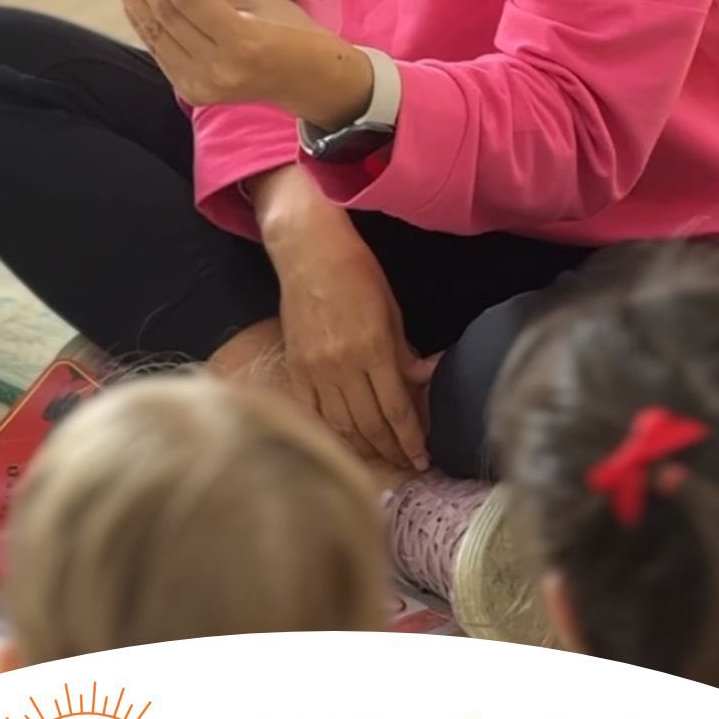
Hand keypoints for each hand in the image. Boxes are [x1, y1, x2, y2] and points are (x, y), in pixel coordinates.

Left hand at [113, 0, 372, 124]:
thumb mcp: (264, 3)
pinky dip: (142, 22)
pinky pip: (158, 51)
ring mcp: (200, 85)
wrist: (312, 85)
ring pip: (154, 35)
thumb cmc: (297, 34)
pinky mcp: (191, 93)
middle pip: (164, 15)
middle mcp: (215, 68)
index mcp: (242, 42)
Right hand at [255, 165, 431, 472]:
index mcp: (373, 349)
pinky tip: (346, 442)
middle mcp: (343, 366)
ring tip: (381, 459)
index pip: (396, 409)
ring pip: (342, 424)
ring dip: (365, 447)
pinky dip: (332, 431)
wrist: (308, 252)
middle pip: (371, 424)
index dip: (411, 439)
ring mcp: (315, 370)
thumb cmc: (357, 271)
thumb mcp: (391, 308)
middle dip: (392, 450)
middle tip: (406, 465)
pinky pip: (314, 412)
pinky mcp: (295, 368)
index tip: (422, 459)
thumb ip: (403, 351)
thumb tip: (420, 382)